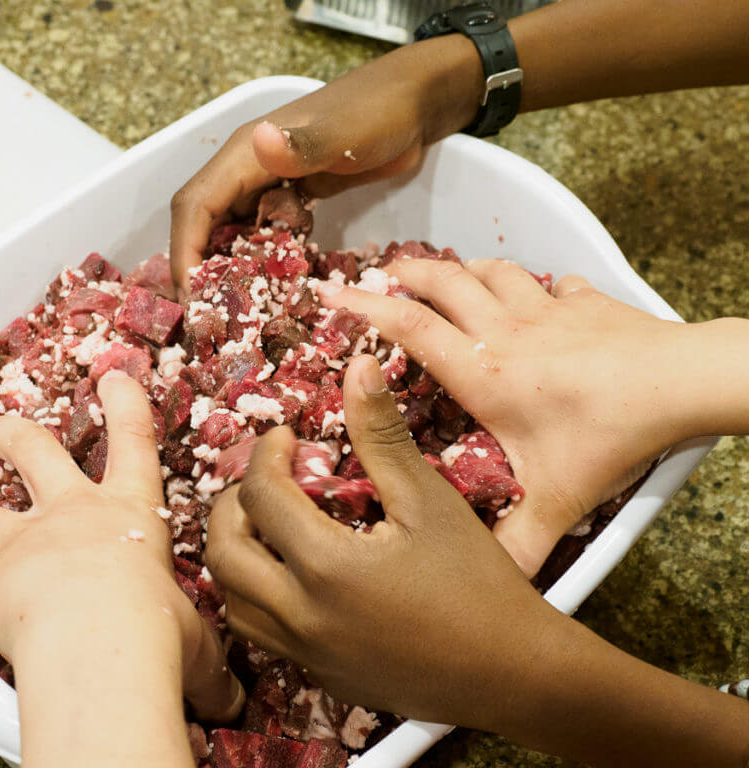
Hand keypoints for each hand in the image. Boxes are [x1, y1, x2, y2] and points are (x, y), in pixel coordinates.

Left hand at [0, 372, 242, 767]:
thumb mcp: (194, 641)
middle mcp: (71, 516)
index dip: (126, 405)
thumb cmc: (156, 630)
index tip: (114, 378)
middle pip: (31, 450)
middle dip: (7, 433)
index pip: (134, 443)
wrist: (99, 646)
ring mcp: (25, 546)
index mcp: (127, 514)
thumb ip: (202, 663)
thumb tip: (228, 701)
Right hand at [169, 35, 483, 293]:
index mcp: (246, 154)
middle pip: (204, 224)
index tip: (192, 298)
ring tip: (235, 316)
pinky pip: (263, 233)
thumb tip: (261, 140)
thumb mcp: (344, 133)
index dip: (186, 252)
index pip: (195, 207)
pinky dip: (262, 261)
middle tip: (209, 320)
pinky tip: (274, 290)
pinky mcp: (292, 196)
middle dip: (200, 270)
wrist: (416, 102)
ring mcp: (270, 183)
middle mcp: (248, 170)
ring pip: (231, 231)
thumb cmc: (380, 112)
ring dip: (228, 269)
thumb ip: (303, 143)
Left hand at [206, 356, 748, 767]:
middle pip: (223, 554)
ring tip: (267, 527)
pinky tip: (292, 576)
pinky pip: (263, 635)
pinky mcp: (321, 678)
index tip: (285, 439)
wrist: (515, 674)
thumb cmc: (478, 581)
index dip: (265, 456)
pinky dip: (257, 598)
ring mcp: (307, 655)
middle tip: (263, 481)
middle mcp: (302, 616)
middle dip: (229, 507)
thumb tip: (357, 368)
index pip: (260, 497)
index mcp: (325, 567)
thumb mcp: (429, 500)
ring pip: (232, 603)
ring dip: (236, 556)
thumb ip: (382, 435)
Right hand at [323, 258, 698, 575]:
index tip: (333, 291)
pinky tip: (539, 294)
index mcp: (482, 372)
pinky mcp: (584, 302)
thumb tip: (493, 587)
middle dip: (405, 272)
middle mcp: (505, 331)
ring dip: (461, 269)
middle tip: (383, 273)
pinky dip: (535, 284)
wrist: (678, 385)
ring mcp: (545, 309)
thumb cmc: (608, 435)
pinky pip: (550, 282)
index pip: (408, 327)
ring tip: (447, 275)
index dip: (364, 305)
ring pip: (489, 271)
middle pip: (441, 281)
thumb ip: (517, 544)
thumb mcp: (554, 499)